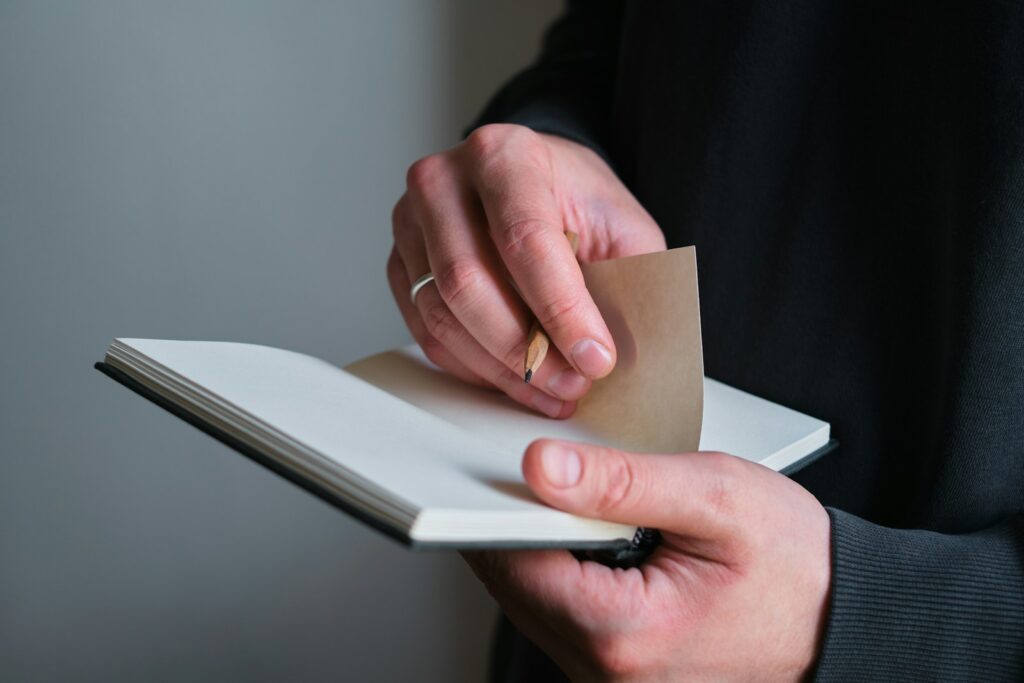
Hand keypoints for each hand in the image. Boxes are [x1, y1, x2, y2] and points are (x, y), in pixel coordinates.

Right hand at [388, 125, 665, 417]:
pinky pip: (426, 332)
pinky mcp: (399, 264)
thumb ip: (627, 277)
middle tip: (572, 384)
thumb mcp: (621, 224)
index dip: (561, 309)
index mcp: (504, 155)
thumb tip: (626, 350)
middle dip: (525, 349)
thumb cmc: (574, 201)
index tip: (595, 358)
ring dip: (500, 369)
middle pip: (467, 283)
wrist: (530, 179)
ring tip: (551, 390)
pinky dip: (473, 368)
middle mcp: (443, 181)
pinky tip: (516, 379)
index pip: (525, 239)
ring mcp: (410, 223)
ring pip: (441, 316)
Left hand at [463, 440, 830, 681]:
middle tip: (538, 469)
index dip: (495, 510)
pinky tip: (592, 536)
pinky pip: (564, 616)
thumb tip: (541, 469)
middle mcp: (608, 672)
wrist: (843, 617)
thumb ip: (623, 482)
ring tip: (575, 500)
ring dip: (539, 548)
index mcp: (625, 634)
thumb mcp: (714, 498)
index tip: (492, 467)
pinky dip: (565, 571)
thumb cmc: (793, 562)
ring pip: (536, 602)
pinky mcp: (618, 670)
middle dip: (516, 525)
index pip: (515, 567)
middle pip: (517, 587)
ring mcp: (611, 679)